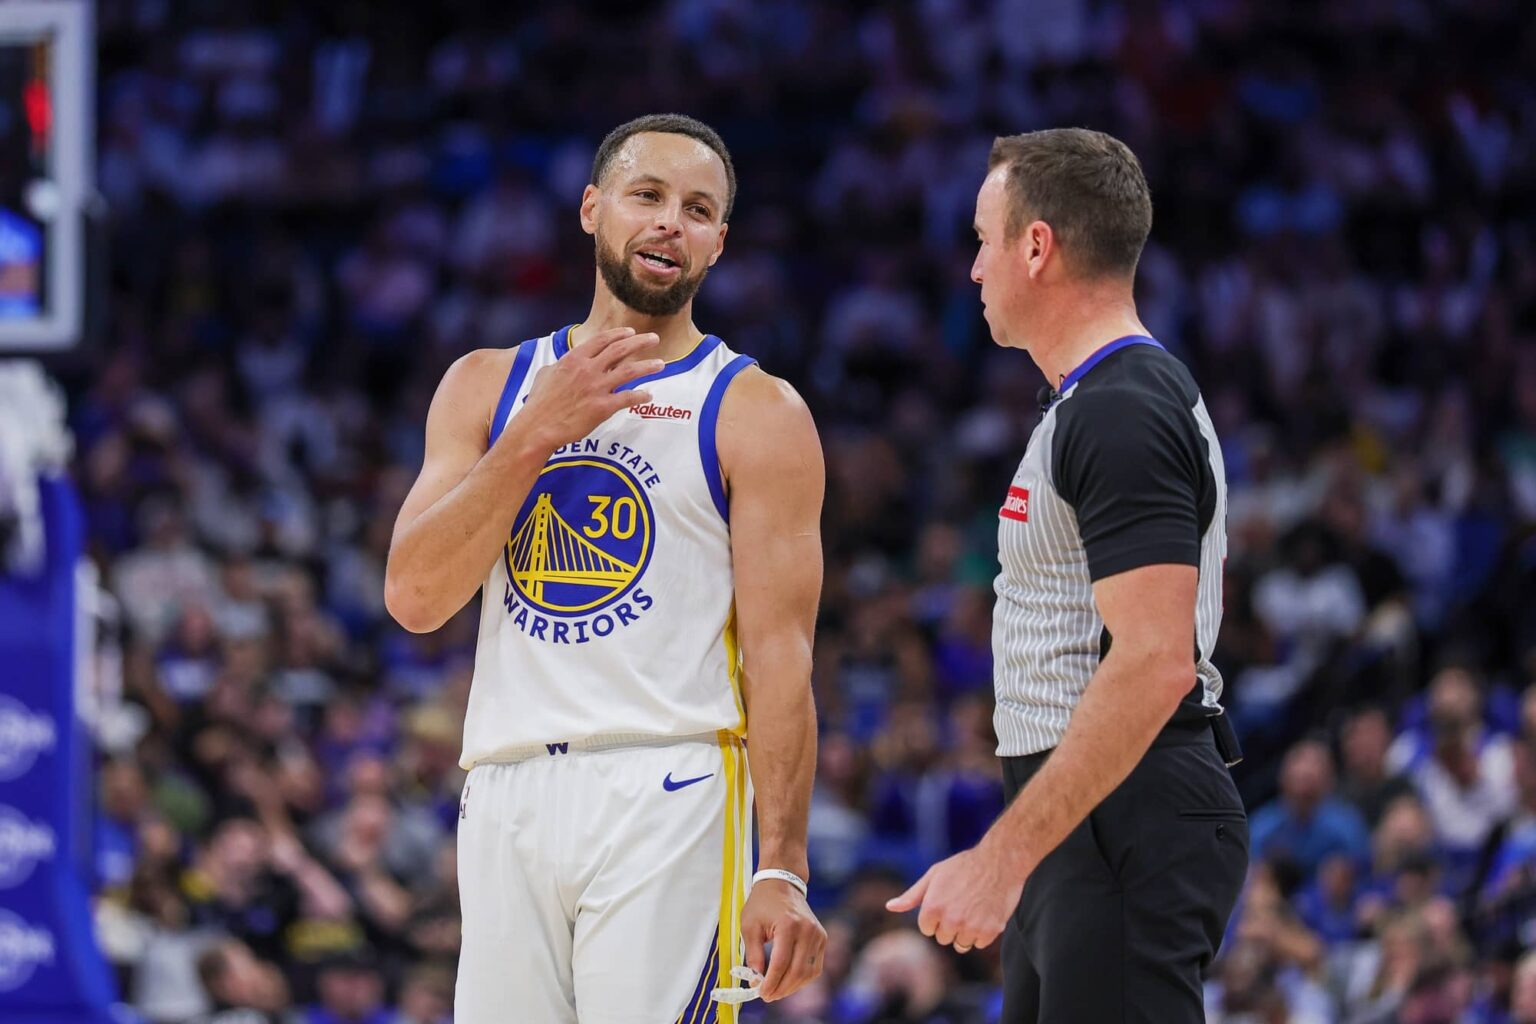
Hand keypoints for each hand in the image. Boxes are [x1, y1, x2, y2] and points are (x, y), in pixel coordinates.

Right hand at [518, 327, 662, 449]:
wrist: (538, 427)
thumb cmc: (538, 404)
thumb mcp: (544, 375)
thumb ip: (557, 366)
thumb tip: (558, 365)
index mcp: (574, 359)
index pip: (602, 339)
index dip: (619, 334)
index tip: (631, 332)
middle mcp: (588, 369)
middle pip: (621, 349)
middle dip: (640, 342)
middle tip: (655, 339)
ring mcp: (597, 387)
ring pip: (630, 371)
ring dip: (648, 366)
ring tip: (661, 364)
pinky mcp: (603, 407)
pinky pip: (628, 398)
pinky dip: (641, 396)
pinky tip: (649, 395)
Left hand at [741, 879, 825, 1001]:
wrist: (782, 883)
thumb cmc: (762, 903)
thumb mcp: (750, 926)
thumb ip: (753, 954)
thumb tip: (756, 980)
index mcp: (789, 925)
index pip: (781, 963)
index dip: (771, 982)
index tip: (760, 993)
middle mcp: (808, 930)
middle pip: (797, 971)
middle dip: (781, 988)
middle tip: (767, 996)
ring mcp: (818, 934)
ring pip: (809, 972)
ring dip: (793, 986)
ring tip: (777, 990)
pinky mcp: (822, 938)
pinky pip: (815, 966)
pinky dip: (802, 977)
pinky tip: (789, 981)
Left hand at [885, 842, 1023, 952]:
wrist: (999, 862)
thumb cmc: (964, 866)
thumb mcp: (934, 875)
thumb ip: (912, 896)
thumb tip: (889, 907)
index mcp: (932, 907)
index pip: (927, 929)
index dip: (936, 915)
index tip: (946, 901)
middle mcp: (950, 920)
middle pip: (943, 938)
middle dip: (949, 925)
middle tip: (961, 904)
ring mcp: (970, 927)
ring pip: (961, 944)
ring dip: (965, 931)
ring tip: (973, 909)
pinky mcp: (990, 932)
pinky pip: (979, 943)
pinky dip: (982, 933)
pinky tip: (985, 913)